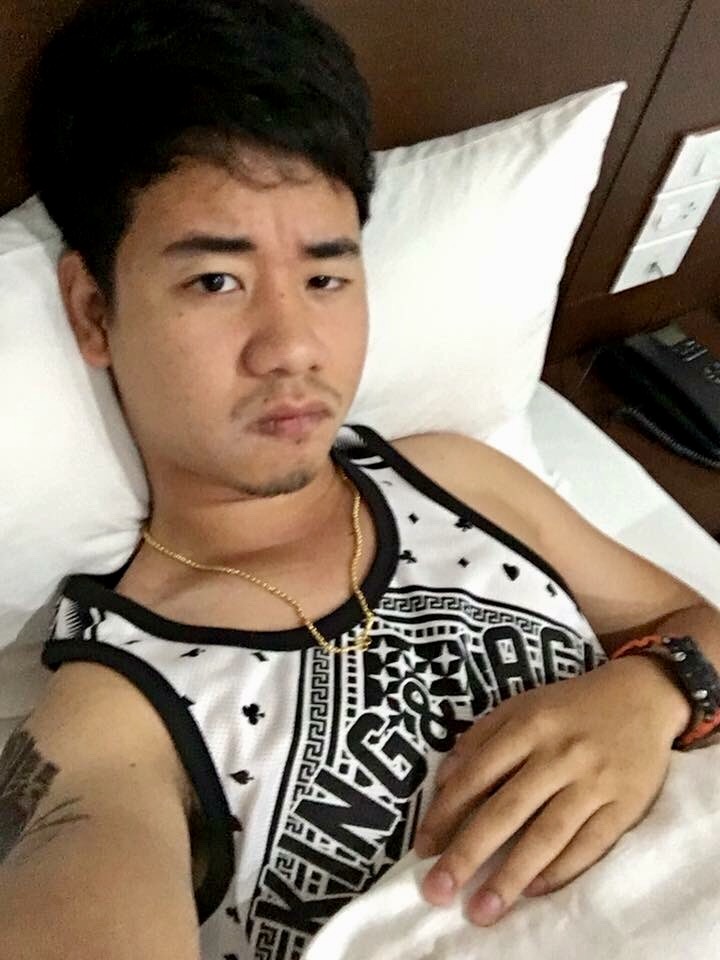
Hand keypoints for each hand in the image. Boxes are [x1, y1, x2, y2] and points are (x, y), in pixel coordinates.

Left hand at [413, 657, 683, 926]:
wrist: (641, 696)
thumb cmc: (569, 708)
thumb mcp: (520, 706)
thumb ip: (480, 739)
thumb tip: (443, 782)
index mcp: (528, 725)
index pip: (477, 774)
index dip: (446, 813)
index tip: (423, 849)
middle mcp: (558, 754)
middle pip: (507, 810)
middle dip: (469, 852)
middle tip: (439, 890)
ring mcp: (594, 782)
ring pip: (547, 834)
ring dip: (511, 875)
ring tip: (482, 909)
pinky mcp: (626, 805)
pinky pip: (590, 844)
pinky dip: (562, 870)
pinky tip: (533, 890)